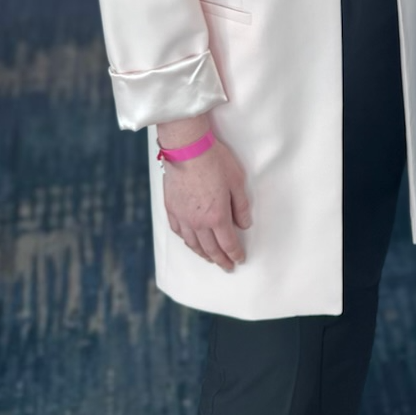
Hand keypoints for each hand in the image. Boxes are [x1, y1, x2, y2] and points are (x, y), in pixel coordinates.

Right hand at [157, 116, 251, 270]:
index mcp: (217, 217)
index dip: (235, 254)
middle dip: (220, 260)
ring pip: (193, 244)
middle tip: (227, 267)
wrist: (186, 147)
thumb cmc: (214, 161)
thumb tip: (244, 225)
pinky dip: (187, 241)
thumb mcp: (237, 181)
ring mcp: (182, 217)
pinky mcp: (171, 208)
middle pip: (210, 249)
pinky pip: (178, 232)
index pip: (228, 244)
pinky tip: (191, 242)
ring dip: (203, 254)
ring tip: (210, 259)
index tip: (239, 260)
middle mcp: (198, 222)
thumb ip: (241, 207)